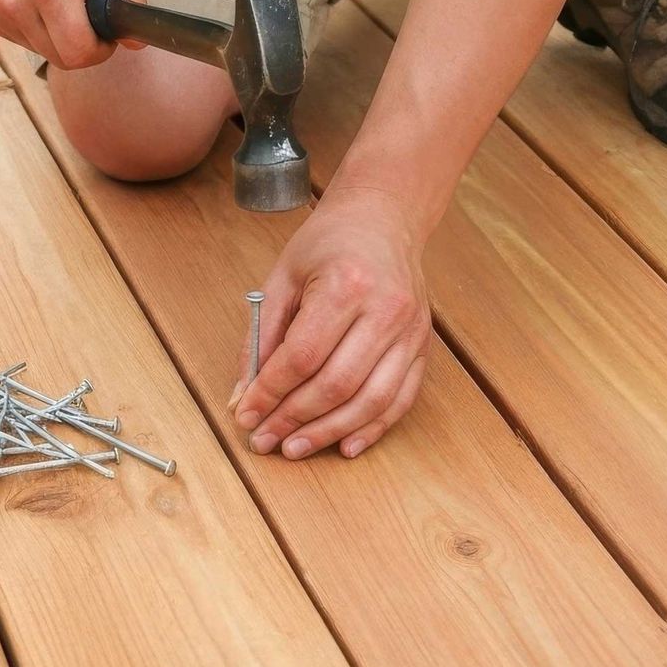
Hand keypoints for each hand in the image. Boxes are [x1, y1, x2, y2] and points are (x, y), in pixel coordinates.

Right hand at [0, 0, 143, 69]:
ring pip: (39, 50)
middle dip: (81, 41)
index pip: (78, 53)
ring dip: (57, 33)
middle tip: (87, 6)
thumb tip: (136, 40)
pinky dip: (35, 25)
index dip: (101, 48)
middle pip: (59, 58)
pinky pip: (19, 37)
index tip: (105, 29)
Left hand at [234, 189, 431, 459]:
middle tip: (265, 440)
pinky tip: (345, 445)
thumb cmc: (329, 243)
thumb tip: (244, 396)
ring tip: (296, 448)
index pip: (302, 356)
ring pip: (371, 400)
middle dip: (295, 420)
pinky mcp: (423, 345)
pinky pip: (400, 399)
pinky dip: (372, 428)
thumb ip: (261, 338)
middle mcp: (385, 310)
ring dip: (329, 432)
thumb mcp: (282, 278)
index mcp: (346, 285)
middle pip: (336, 384)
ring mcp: (411, 331)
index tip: (246, 415)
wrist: (384, 218)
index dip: (270, 393)